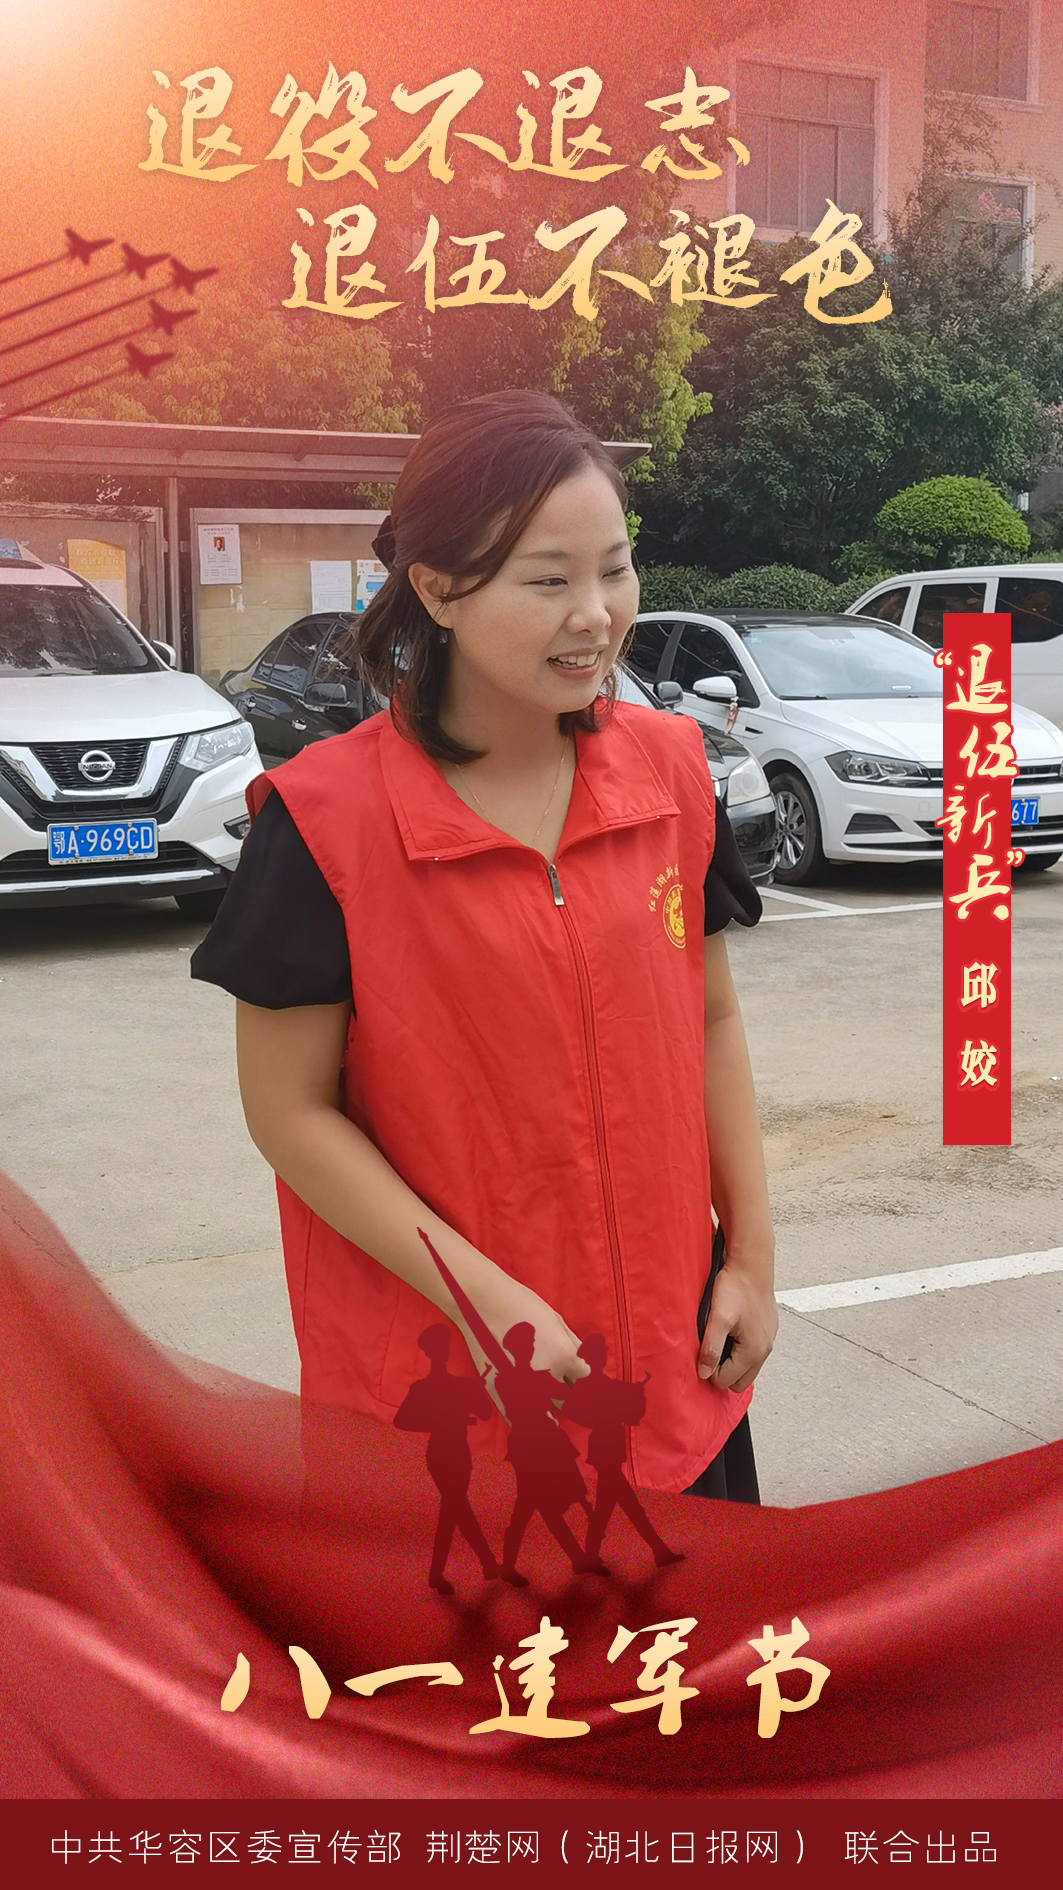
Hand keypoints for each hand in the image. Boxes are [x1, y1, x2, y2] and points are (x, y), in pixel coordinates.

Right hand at [455, 1275, 589, 1417]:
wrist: (480, 1303)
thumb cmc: (520, 1305)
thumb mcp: (556, 1320)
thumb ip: (574, 1345)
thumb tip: (586, 1365)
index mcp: (565, 1357)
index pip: (586, 1381)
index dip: (585, 1381)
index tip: (581, 1383)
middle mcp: (548, 1377)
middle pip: (570, 1401)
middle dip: (571, 1398)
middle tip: (568, 1397)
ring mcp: (522, 1387)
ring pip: (546, 1416)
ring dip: (551, 1414)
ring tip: (554, 1418)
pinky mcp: (501, 1393)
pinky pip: (520, 1419)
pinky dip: (529, 1421)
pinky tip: (534, 1419)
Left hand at [697, 1254, 776, 1394]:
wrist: (751, 1263)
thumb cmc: (735, 1287)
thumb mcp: (718, 1318)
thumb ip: (711, 1348)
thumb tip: (704, 1373)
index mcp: (753, 1351)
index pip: (727, 1381)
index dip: (710, 1371)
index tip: (701, 1354)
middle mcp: (765, 1349)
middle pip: (740, 1380)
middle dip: (723, 1371)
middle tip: (709, 1350)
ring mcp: (768, 1339)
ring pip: (748, 1366)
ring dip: (731, 1360)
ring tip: (719, 1338)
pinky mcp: (768, 1328)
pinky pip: (753, 1350)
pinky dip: (740, 1348)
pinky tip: (730, 1329)